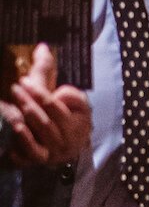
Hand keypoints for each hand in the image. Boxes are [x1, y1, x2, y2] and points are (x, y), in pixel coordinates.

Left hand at [0, 44, 90, 167]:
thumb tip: (42, 47)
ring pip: (42, 130)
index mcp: (81, 117)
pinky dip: (24, 140)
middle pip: (51, 115)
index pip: (65, 102)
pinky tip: (15, 128)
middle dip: (32, 100)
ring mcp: (57, 150)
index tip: (25, 80)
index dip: (43, 93)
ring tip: (10, 104)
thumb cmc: (58, 116)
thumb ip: (47, 71)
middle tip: (15, 87)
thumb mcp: (54, 93)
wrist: (56, 149)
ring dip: (26, 116)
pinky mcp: (41, 160)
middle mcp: (71, 135)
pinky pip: (33, 151)